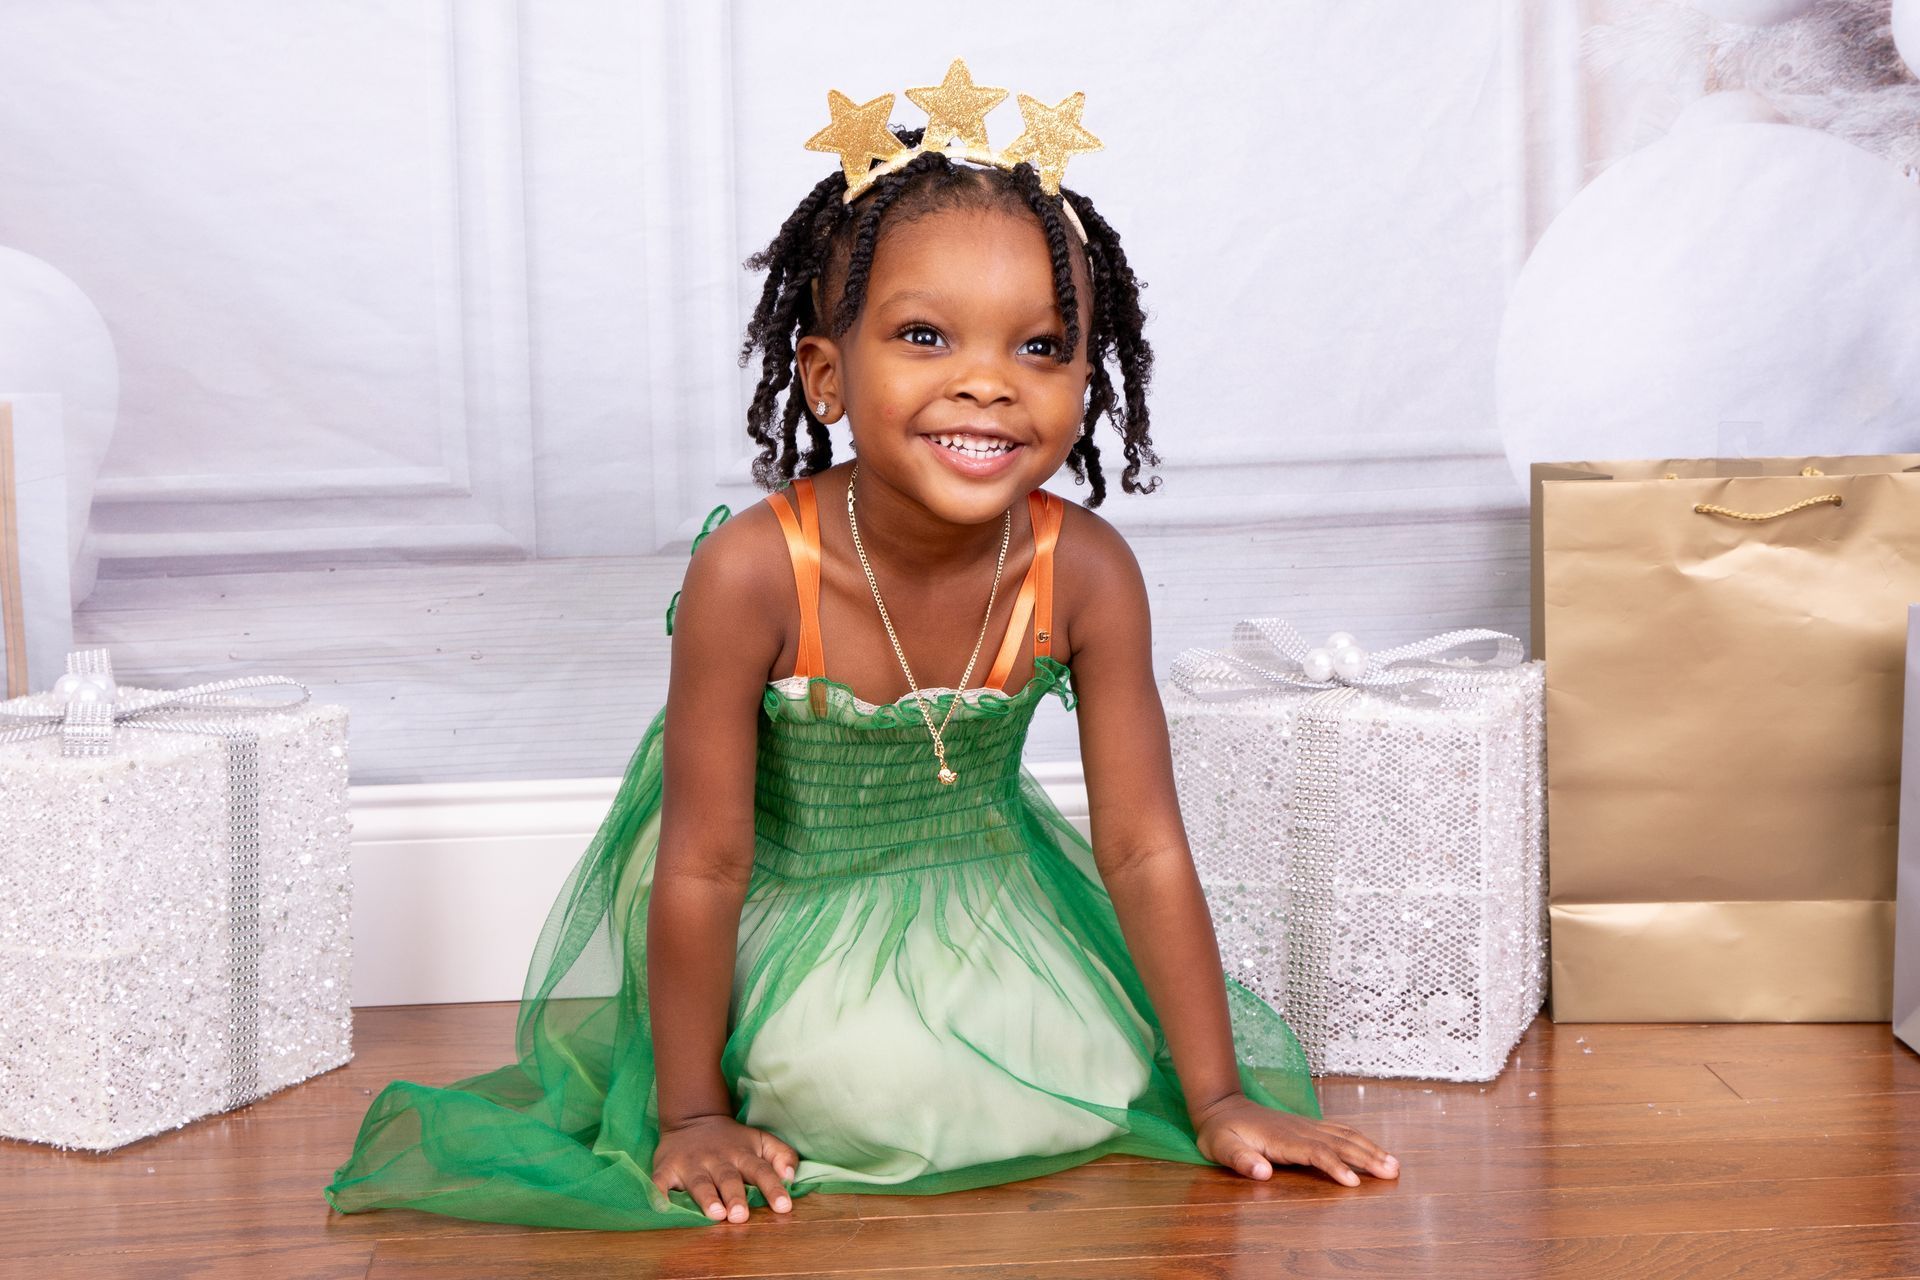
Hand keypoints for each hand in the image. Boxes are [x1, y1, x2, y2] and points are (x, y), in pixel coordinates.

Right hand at [652, 1114, 800, 1222]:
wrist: (693, 1119)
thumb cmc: (733, 1141)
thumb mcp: (761, 1141)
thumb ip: (782, 1155)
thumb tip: (791, 1176)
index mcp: (742, 1155)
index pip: (761, 1171)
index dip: (773, 1188)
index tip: (783, 1206)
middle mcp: (717, 1160)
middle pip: (728, 1179)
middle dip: (735, 1197)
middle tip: (740, 1216)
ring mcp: (691, 1164)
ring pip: (700, 1183)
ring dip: (707, 1199)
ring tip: (715, 1214)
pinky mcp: (666, 1169)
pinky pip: (660, 1183)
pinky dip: (658, 1194)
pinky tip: (661, 1206)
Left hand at [1192, 1093, 1398, 1187]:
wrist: (1222, 1107)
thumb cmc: (1221, 1133)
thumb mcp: (1221, 1148)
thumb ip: (1240, 1160)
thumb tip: (1262, 1172)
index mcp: (1281, 1139)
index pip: (1314, 1152)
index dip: (1334, 1166)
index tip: (1354, 1183)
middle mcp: (1299, 1130)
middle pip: (1338, 1142)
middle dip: (1367, 1157)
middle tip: (1393, 1172)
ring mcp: (1305, 1126)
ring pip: (1344, 1135)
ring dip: (1370, 1148)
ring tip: (1394, 1164)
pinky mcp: (1308, 1127)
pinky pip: (1339, 1131)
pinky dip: (1360, 1140)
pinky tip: (1375, 1150)